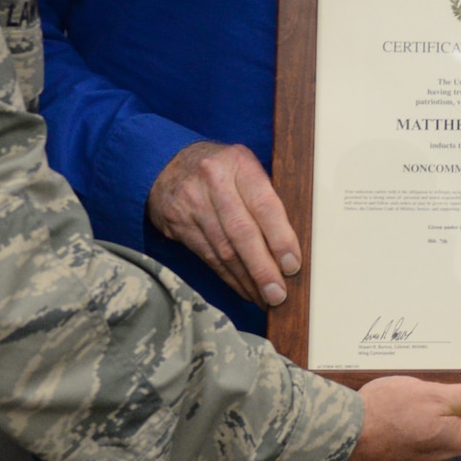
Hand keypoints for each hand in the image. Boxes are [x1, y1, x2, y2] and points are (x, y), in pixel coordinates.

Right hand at [147, 141, 299, 306]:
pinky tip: (244, 289)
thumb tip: (293, 243)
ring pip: (224, 250)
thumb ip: (265, 196)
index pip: (264, 205)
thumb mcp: (244, 168)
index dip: (280, 238)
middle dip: (262, 268)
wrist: (167, 165)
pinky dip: (229, 277)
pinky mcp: (179, 223)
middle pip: (241, 232)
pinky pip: (209, 257)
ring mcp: (193, 202)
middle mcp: (214, 180)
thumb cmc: (221, 170)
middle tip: (278, 293)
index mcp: (240, 163)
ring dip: (247, 279)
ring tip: (264, 298)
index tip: (292, 265)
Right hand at [346, 376, 460, 460]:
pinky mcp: (409, 455)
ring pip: (451, 430)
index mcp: (460, 438)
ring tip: (433, 390)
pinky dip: (428, 420)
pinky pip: (430, 435)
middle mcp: (447, 454)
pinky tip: (414, 406)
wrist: (343, 435)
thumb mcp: (436, 395)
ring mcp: (427, 457)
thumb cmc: (386, 412)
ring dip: (448, 411)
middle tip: (454, 381)